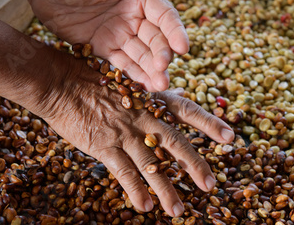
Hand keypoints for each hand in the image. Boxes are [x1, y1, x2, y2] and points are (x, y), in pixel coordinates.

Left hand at [14, 0, 187, 91]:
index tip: (182, 48)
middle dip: (162, 56)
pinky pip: (121, 63)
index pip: (164, 16)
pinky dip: (133, 75)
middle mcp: (134, 16)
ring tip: (160, 86)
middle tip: (163, 72)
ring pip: (141, 55)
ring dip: (152, 70)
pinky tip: (145, 88)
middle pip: (155, 40)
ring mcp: (119, 33)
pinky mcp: (103, 47)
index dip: (175, 32)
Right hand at [39, 51, 234, 216]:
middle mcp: (143, 115)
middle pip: (175, 142)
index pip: (187, 110)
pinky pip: (123, 171)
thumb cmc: (96, 83)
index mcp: (152, 99)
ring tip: (178, 210)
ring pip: (150, 163)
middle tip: (211, 184)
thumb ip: (155, 97)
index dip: (210, 123)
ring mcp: (124, 131)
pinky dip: (135, 189)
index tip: (231, 137)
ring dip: (165, 188)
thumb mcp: (130, 84)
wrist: (62, 83)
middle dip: (194, 164)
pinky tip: (144, 206)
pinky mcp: (104, 145)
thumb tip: (180, 98)